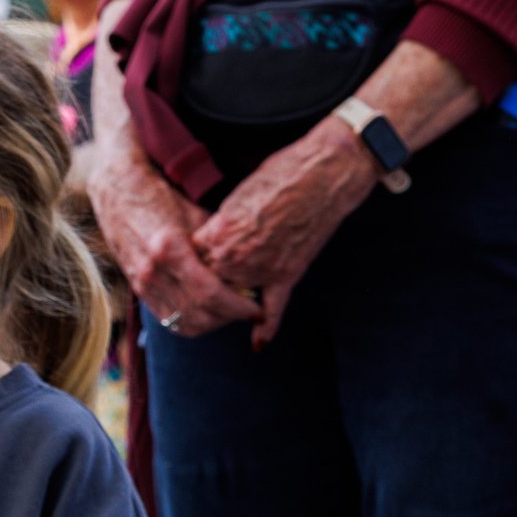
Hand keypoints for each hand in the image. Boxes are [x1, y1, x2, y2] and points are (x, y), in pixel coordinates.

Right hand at [91, 130, 263, 338]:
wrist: (117, 193)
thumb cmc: (160, 197)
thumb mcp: (195, 215)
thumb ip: (216, 245)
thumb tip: (246, 268)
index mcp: (169, 249)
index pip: (210, 293)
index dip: (237, 306)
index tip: (257, 307)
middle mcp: (152, 272)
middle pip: (199, 314)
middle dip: (228, 318)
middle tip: (248, 311)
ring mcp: (142, 284)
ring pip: (184, 323)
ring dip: (211, 324)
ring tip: (230, 312)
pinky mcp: (138, 290)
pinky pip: (169, 320)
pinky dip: (192, 322)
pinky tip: (208, 313)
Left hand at [190, 121, 376, 344]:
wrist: (324, 172)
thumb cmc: (280, 174)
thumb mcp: (236, 196)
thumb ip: (220, 226)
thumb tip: (208, 240)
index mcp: (217, 235)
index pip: (192, 261)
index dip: (195, 260)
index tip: (196, 259)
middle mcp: (234, 258)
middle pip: (209, 283)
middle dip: (210, 282)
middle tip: (212, 280)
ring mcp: (260, 270)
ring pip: (234, 297)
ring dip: (233, 299)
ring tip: (231, 298)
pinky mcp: (287, 275)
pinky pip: (273, 310)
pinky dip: (266, 328)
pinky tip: (259, 344)